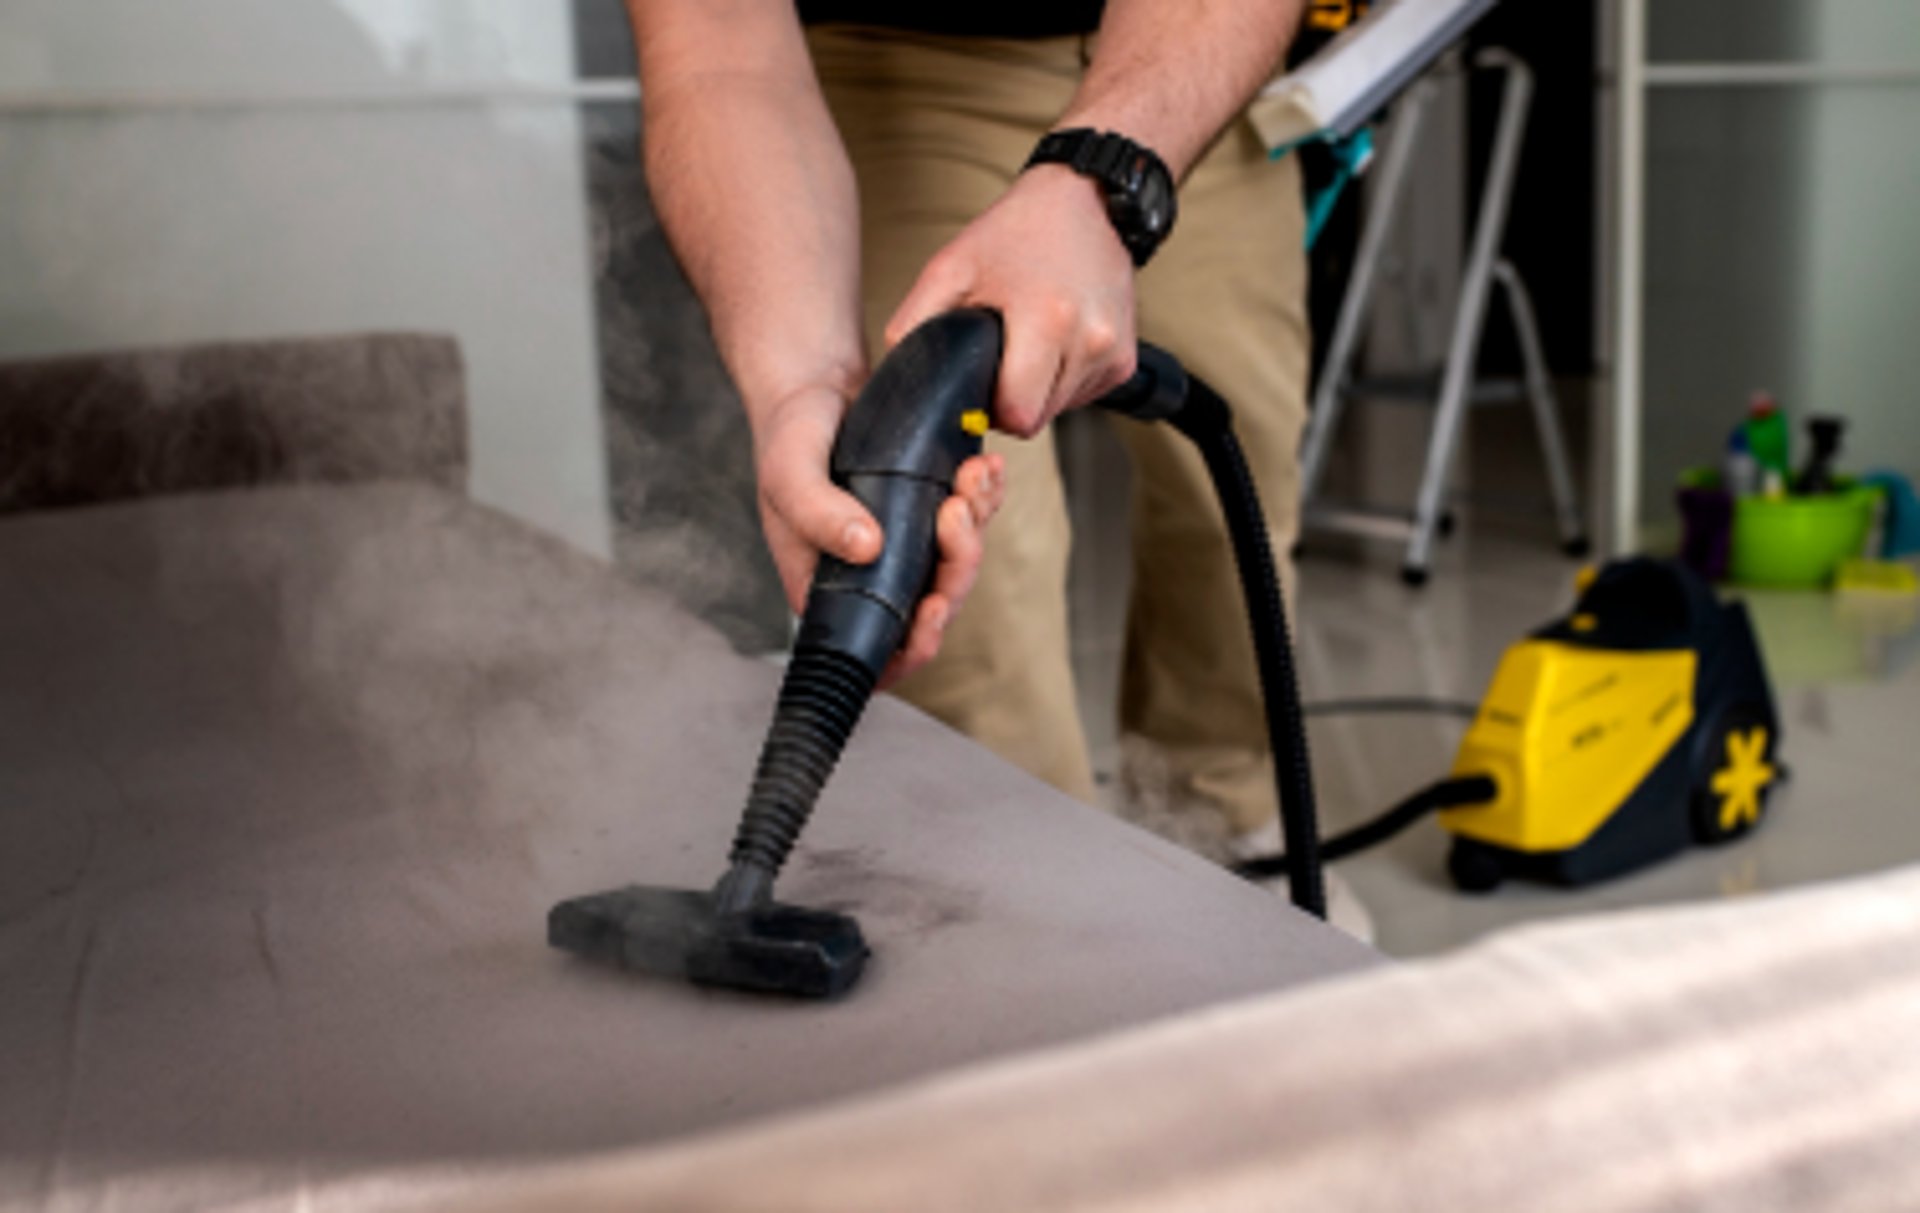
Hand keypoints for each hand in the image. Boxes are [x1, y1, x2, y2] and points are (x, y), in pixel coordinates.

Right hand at [751, 383, 1005, 685]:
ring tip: (972, 474)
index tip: (933, 607)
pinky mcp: (929, 513)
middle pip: (935, 604)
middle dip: (958, 563)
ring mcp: (905, 546)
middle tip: (955, 509)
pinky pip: (972, 521)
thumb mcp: (789, 472)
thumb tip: (867, 548)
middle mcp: (872, 576)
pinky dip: (984, 495)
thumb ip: (816, 513)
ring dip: (976, 522)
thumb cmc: (789, 437)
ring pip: (959, 563)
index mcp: (831, 588)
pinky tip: (985, 466)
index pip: (880, 650)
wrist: (814, 387)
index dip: (914, 645)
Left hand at [885, 164, 1137, 437]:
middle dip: (1011, 399)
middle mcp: (1091, 340)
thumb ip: (915, 326)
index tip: (982, 382)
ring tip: (1031, 339)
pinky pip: (1081, 396)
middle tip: (1002, 354)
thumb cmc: (1018, 232)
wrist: (1085, 200)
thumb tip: (904, 380)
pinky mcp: (1125, 360)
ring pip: (1059, 411)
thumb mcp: (950, 268)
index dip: (990, 408)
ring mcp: (1114, 353)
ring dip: (1037, 389)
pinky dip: (1062, 380)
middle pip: (1036, 419)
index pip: (1017, 415)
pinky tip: (1056, 340)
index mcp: (1048, 319)